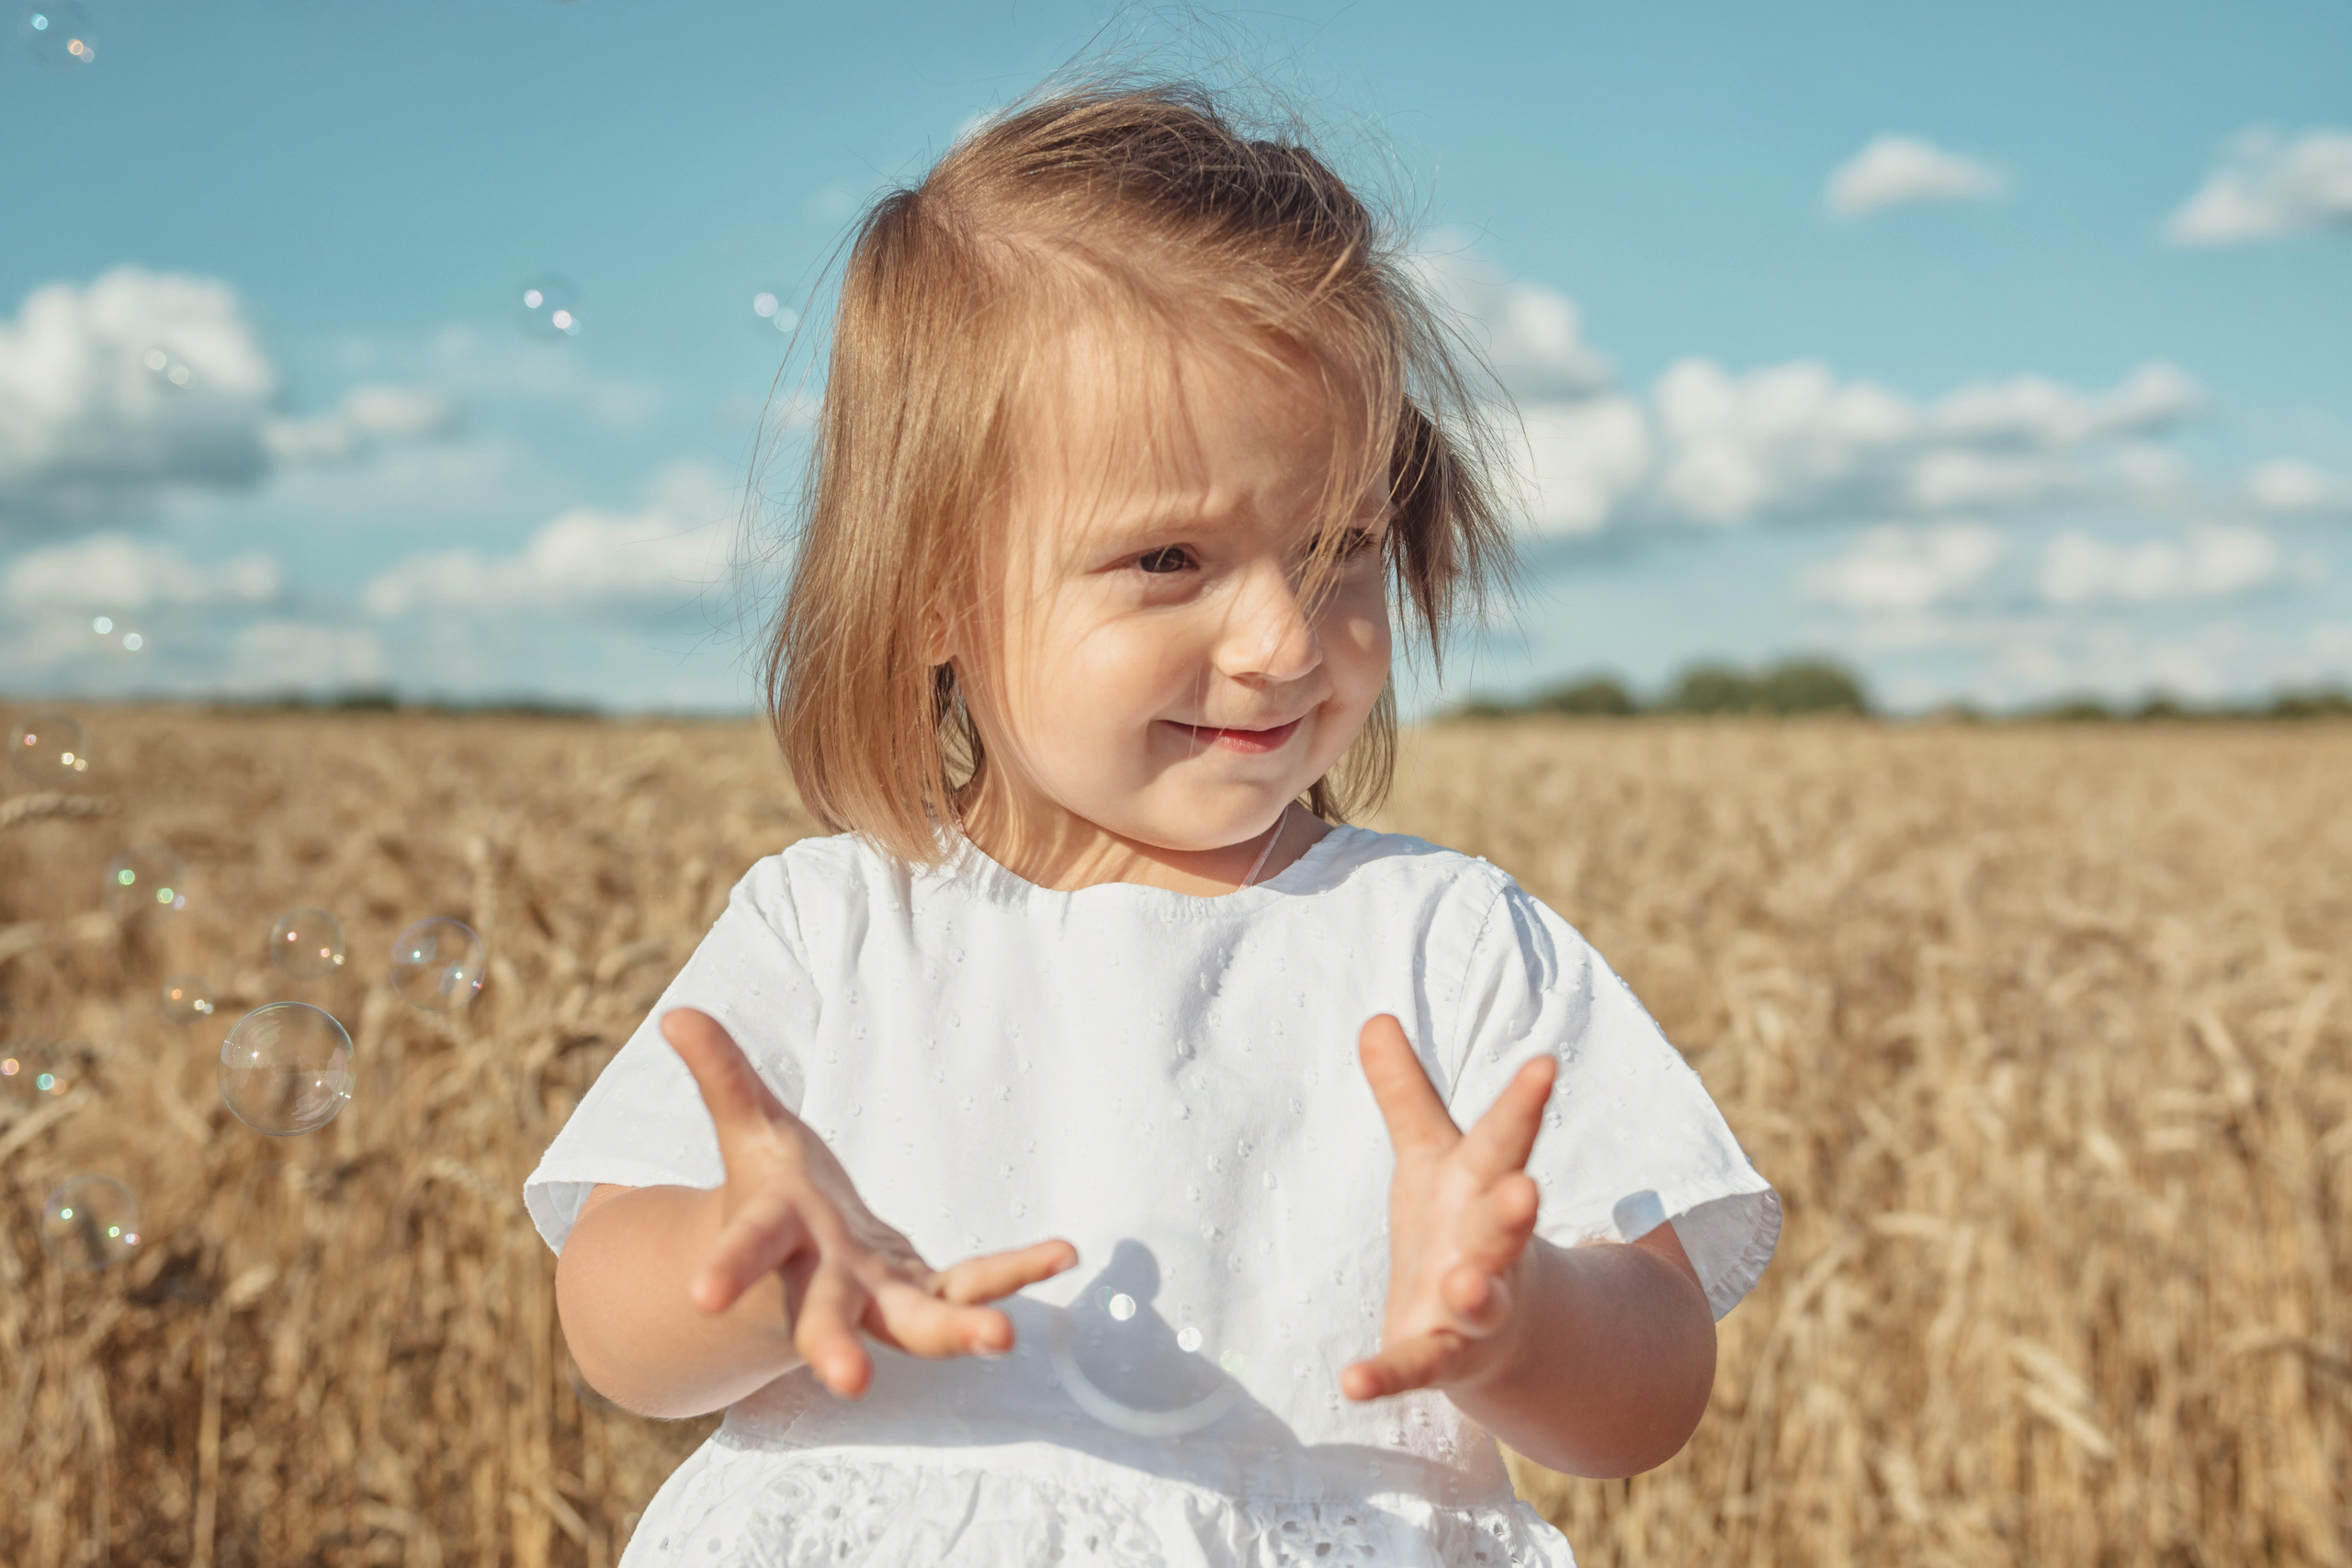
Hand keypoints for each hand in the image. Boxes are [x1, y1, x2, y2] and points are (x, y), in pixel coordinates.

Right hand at [664, 1007, 1077, 1397]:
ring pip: (916, 1325)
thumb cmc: (770, 1188)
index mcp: (775, 1236)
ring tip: (1003, 1339)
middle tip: (852, 1382)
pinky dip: (1015, 1273)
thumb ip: (722, 1075)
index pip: (747, 1247)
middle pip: (823, 1319)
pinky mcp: (923, 1296)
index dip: (727, 1267)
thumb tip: (676, 1015)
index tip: (702, 1296)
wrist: (795, 1266)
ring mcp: (877, 1297)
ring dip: (958, 1331)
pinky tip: (1064, 1252)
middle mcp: (823, 1279)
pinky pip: (973, 1287)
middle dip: (834, 1349)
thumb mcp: (748, 1127)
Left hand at [1343, 1013, 1553, 1401]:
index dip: (1523, 1102)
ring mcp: (1473, 1306)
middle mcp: (1489, 1245)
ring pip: (1482, 1299)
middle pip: (1504, 1224)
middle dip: (1514, 1209)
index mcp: (1486, 1186)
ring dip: (1476, 1292)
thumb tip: (1372, 1016)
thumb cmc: (1460, 1223)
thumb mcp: (1432, 1156)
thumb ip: (1403, 1093)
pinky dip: (1386, 1375)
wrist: (1501, 1331)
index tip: (1545, 1062)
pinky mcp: (1441, 1353)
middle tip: (1526, 1188)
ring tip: (1465, 1284)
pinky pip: (1416, 1367)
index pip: (1508, 1138)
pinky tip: (1352, 1383)